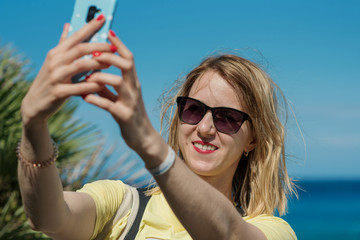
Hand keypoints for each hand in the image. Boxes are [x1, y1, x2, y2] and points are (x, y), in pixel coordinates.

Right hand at [21, 16, 112, 125]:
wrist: (34, 104)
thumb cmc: (49, 81)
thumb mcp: (54, 61)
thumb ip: (64, 44)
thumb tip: (68, 25)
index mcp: (56, 53)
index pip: (75, 36)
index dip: (89, 27)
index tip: (103, 18)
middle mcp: (55, 62)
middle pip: (81, 49)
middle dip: (99, 47)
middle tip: (114, 47)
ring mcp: (56, 77)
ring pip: (80, 66)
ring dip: (98, 64)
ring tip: (110, 64)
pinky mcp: (59, 92)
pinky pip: (79, 87)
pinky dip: (92, 85)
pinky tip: (102, 85)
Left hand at [83, 31, 157, 152]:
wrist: (142, 137)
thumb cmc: (128, 114)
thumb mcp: (119, 97)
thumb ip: (107, 86)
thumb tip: (92, 73)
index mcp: (133, 83)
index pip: (129, 59)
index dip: (119, 45)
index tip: (109, 33)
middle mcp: (134, 89)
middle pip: (126, 65)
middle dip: (109, 57)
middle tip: (94, 55)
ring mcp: (131, 102)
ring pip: (117, 82)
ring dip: (100, 77)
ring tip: (87, 79)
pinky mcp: (124, 116)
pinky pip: (108, 105)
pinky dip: (95, 99)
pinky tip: (84, 98)